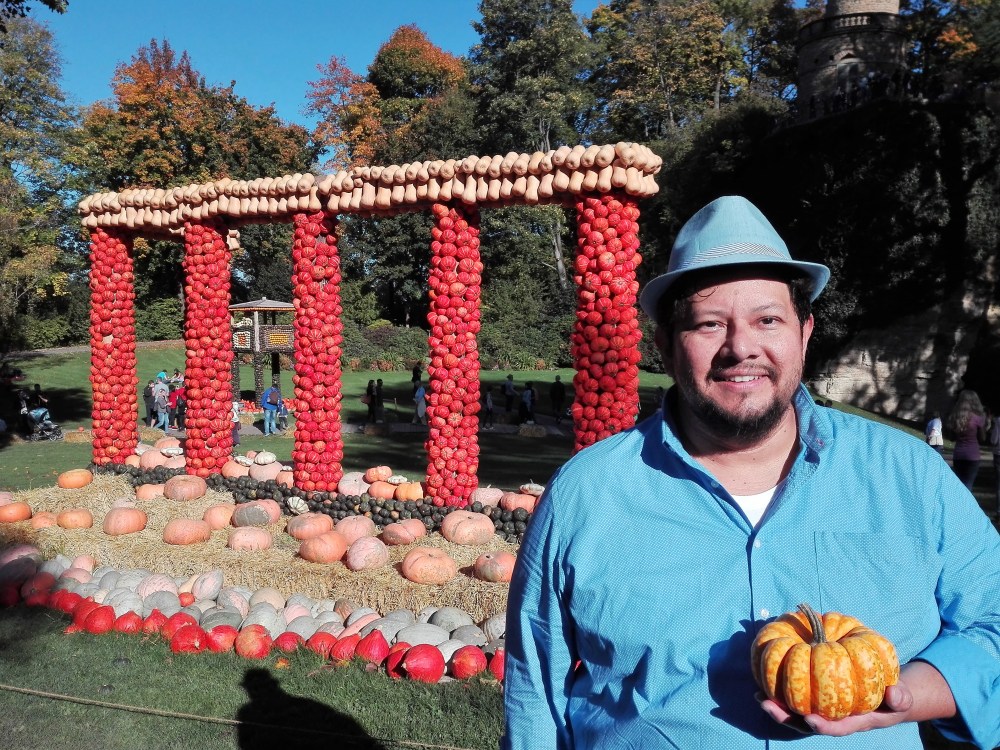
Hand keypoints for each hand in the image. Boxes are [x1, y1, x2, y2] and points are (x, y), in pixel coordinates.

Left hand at [758, 683, 914, 735]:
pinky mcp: (814, 700)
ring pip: (796, 713)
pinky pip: (795, 698)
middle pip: (806, 724)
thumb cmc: (891, 698)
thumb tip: (895, 694)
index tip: (809, 719)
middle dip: (786, 717)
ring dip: (777, 707)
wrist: (884, 696)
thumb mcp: (900, 699)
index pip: (834, 728)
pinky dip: (780, 692)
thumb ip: (900, 699)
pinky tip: (764, 682)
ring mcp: (822, 711)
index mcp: (852, 722)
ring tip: (759, 696)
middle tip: (768, 705)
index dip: (822, 726)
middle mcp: (833, 719)